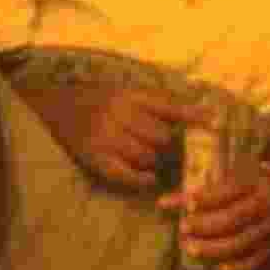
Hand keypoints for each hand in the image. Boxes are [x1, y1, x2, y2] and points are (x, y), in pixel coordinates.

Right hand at [20, 82, 210, 190]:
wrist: (54, 106)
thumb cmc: (93, 99)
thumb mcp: (121, 90)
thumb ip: (151, 101)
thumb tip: (192, 110)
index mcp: (128, 94)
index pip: (168, 105)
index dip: (192, 115)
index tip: (215, 123)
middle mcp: (119, 113)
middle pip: (161, 137)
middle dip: (165, 144)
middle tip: (161, 146)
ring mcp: (107, 137)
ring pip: (147, 157)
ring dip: (152, 161)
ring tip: (145, 156)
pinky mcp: (97, 159)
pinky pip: (129, 175)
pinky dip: (141, 179)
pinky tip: (145, 178)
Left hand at [157, 166, 269, 269]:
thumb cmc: (245, 183)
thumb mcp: (227, 178)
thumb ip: (196, 192)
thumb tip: (162, 203)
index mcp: (254, 183)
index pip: (229, 191)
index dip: (208, 198)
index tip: (188, 203)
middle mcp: (264, 207)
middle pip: (233, 219)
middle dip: (206, 225)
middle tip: (183, 228)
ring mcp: (269, 229)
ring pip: (241, 242)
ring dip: (214, 248)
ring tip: (190, 248)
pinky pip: (254, 260)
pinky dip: (236, 266)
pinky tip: (217, 269)